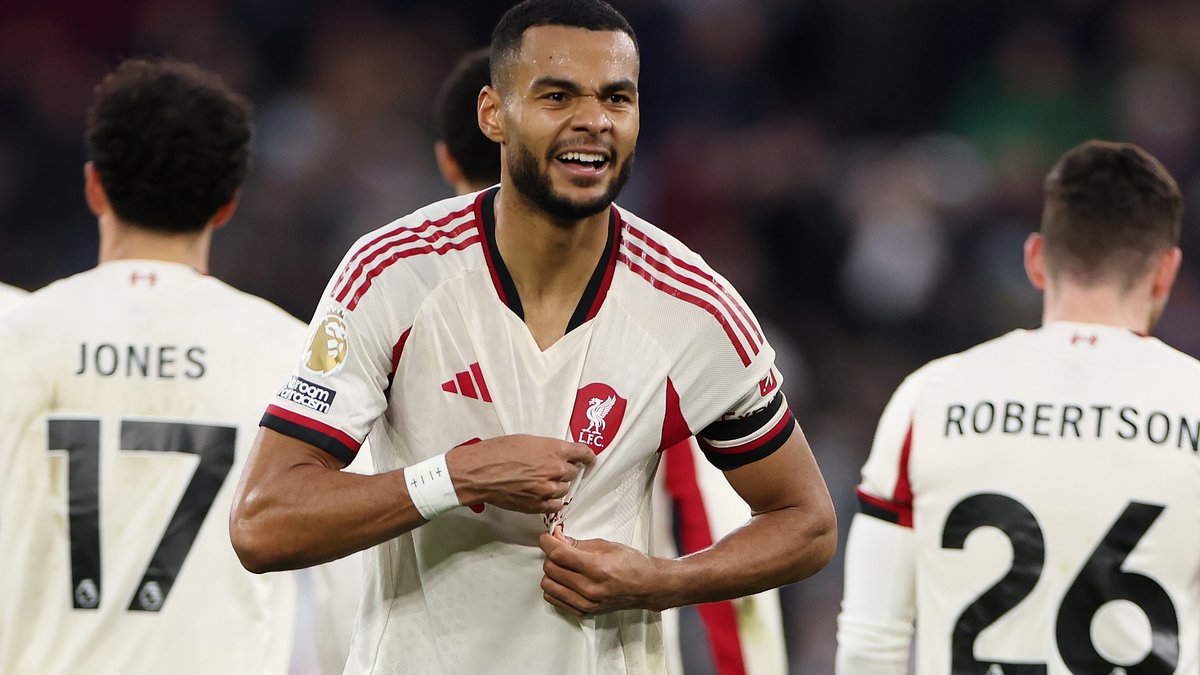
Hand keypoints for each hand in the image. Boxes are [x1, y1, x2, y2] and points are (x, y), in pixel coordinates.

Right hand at [447, 435, 593, 513]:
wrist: (478, 472)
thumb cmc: (497, 452)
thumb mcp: (527, 441)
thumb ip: (547, 449)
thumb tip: (557, 455)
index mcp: (555, 450)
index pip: (584, 453)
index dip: (588, 457)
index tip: (589, 460)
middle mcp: (556, 469)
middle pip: (574, 473)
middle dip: (566, 471)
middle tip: (552, 470)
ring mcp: (548, 489)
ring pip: (565, 490)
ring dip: (557, 486)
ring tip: (540, 482)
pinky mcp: (538, 505)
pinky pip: (556, 505)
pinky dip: (552, 501)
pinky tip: (542, 495)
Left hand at [539, 527, 666, 616]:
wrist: (647, 586)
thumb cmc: (632, 565)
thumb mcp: (606, 545)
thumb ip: (577, 544)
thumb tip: (557, 538)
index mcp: (596, 568)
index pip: (558, 554)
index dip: (547, 542)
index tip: (547, 537)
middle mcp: (589, 588)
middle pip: (550, 569)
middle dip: (551, 555)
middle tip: (559, 549)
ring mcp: (586, 603)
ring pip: (548, 585)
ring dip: (551, 572)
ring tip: (563, 566)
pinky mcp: (584, 612)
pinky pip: (554, 599)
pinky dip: (555, 587)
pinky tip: (565, 580)